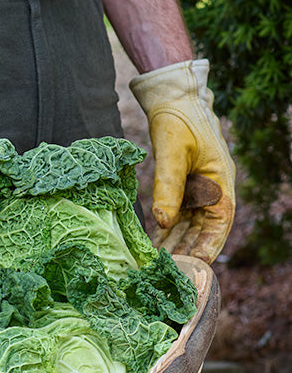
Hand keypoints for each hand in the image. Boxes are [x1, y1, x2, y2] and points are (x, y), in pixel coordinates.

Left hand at [129, 59, 235, 261]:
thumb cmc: (179, 120)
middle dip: (186, 253)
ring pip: (187, 227)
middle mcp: (212, 194)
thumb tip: (162, 221)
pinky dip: (165, 230)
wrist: (173, 97)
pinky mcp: (183, 189)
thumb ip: (168, 186)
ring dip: (174, 245)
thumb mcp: (173, 153)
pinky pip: (176, 215)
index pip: (218, 227)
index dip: (206, 250)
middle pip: (201, 232)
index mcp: (221, 186)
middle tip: (166, 275)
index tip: (192, 270)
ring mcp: (198, 192)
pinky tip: (150, 245)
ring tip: (155, 266)